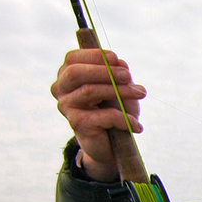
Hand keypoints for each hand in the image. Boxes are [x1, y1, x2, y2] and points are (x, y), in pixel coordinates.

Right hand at [50, 49, 146, 181]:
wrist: (111, 145)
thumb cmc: (114, 110)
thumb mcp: (119, 88)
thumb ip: (118, 74)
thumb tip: (121, 63)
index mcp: (67, 75)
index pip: (72, 59)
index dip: (94, 56)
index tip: (116, 58)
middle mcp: (61, 90)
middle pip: (76, 73)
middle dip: (105, 71)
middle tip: (128, 75)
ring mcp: (66, 107)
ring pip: (90, 92)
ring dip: (119, 91)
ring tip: (140, 93)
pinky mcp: (77, 124)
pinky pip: (104, 116)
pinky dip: (124, 118)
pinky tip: (137, 126)